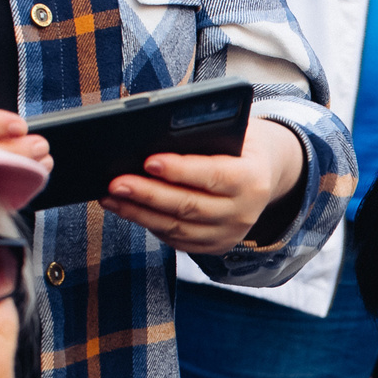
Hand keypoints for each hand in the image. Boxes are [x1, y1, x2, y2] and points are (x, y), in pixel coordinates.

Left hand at [104, 116, 306, 253]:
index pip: (213, 175)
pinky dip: (148, 224)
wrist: (266, 175)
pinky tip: (126, 209)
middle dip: (148, 194)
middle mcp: (244, 212)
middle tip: (115, 182)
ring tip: (110, 196)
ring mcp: (229, 234)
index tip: (148, 161)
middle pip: (188, 206)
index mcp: (253, 179)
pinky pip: (176, 240)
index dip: (180, 170)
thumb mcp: (235, 131)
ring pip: (177, 228)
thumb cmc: (241, 145)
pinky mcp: (214, 246)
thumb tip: (154, 134)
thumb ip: (204, 135)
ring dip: (139, 212)